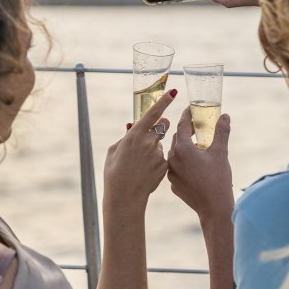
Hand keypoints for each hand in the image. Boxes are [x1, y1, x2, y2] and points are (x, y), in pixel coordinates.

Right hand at [103, 88, 177, 211]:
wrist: (124, 196)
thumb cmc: (114, 173)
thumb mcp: (114, 151)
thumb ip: (126, 136)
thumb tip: (132, 126)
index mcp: (135, 135)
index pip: (153, 113)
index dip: (164, 101)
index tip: (173, 92)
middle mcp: (149, 142)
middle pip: (164, 125)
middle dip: (162, 125)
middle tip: (155, 131)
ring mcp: (158, 154)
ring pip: (161, 144)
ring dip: (154, 148)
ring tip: (141, 164)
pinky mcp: (164, 166)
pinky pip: (163, 157)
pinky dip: (156, 161)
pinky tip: (146, 172)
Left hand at [167, 107, 232, 222]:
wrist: (214, 208)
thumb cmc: (218, 179)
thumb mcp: (221, 153)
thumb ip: (221, 132)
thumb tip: (225, 116)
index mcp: (182, 148)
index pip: (182, 124)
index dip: (188, 115)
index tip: (192, 109)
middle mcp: (172, 159)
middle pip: (177, 138)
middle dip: (187, 130)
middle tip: (198, 125)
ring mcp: (171, 173)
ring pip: (175, 153)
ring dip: (184, 146)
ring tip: (197, 144)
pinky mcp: (173, 184)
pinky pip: (176, 167)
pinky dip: (183, 162)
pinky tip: (193, 164)